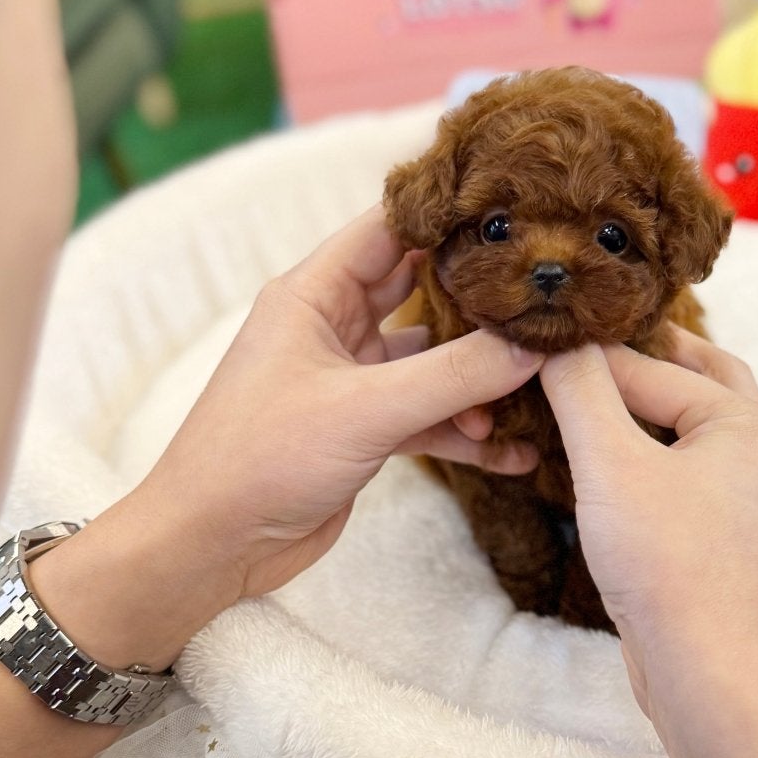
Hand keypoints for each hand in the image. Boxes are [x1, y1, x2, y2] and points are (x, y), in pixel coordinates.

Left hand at [31, 209, 542, 670]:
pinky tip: (515, 452)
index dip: (450, 216)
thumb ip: (454, 376)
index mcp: (314, 293)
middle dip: (483, 301)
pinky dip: (468, 432)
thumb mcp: (366, 410)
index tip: (518, 212)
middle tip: (547, 298)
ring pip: (433, 362)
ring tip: (539, 390)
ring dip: (481, 379)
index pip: (391, 228)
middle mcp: (334, 327)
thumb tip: (532, 348)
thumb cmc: (259, 459)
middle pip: (423, 292)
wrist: (209, 545)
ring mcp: (351, 380)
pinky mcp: (363, 431)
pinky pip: (429, 418)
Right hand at [540, 329, 757, 719]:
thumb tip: (557, 343)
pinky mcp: (728, 536)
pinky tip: (605, 464)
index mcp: (752, 421)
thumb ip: (582, 391)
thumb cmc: (670, 567)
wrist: (711, 674)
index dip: (590, 358)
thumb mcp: (611, 466)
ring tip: (584, 397)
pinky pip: (687, 474)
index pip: (655, 366)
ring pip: (690, 430)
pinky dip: (650, 457)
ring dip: (643, 412)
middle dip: (639, 363)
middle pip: (696, 380)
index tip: (536, 343)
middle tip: (579, 347)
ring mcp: (752, 496)